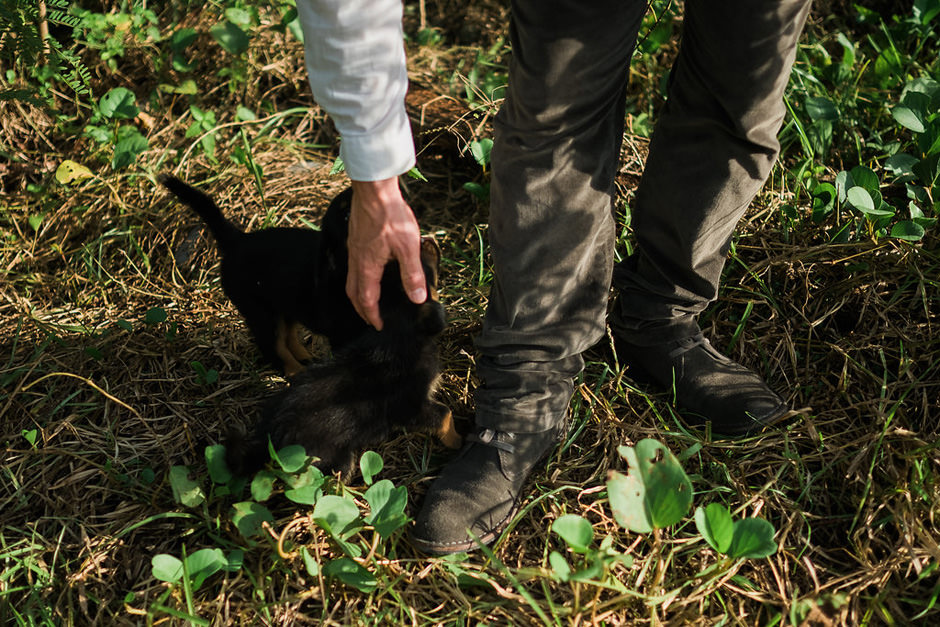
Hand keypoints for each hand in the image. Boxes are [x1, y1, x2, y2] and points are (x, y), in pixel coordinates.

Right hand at [346, 178, 426, 329]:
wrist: (374, 189)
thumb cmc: (391, 215)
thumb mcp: (408, 247)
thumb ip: (412, 274)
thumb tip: (417, 297)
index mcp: (368, 266)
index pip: (367, 299)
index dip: (373, 315)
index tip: (379, 325)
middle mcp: (356, 260)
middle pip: (353, 293)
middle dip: (361, 309)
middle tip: (371, 318)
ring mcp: (353, 249)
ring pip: (351, 279)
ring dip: (358, 294)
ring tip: (368, 301)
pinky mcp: (355, 238)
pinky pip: (353, 265)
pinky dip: (358, 278)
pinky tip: (369, 272)